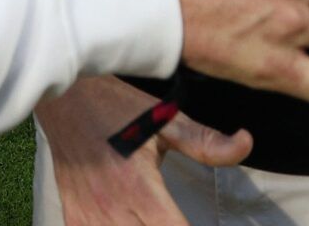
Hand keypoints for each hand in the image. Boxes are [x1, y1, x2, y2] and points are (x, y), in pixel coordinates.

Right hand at [36, 76, 250, 225]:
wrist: (61, 96)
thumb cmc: (114, 106)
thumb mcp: (164, 120)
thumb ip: (205, 141)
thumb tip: (247, 143)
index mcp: (140, 189)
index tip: (207, 225)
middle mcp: (112, 211)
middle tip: (176, 217)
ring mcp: (89, 218)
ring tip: (158, 219)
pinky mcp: (73, 219)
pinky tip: (130, 221)